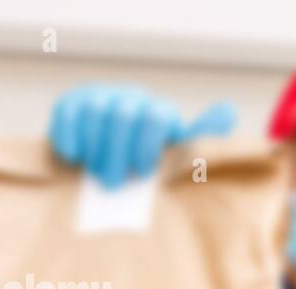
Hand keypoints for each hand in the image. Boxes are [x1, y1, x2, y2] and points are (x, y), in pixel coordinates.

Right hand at [48, 85, 236, 188]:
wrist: (110, 166)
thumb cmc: (152, 168)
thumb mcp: (178, 158)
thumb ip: (202, 140)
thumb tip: (228, 109)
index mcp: (159, 113)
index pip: (156, 117)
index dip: (148, 145)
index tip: (143, 172)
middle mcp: (131, 99)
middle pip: (122, 117)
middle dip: (116, 153)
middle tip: (112, 183)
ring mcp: (100, 97)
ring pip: (94, 112)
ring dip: (94, 147)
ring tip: (95, 174)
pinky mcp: (71, 103)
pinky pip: (67, 112)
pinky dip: (69, 136)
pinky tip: (74, 156)